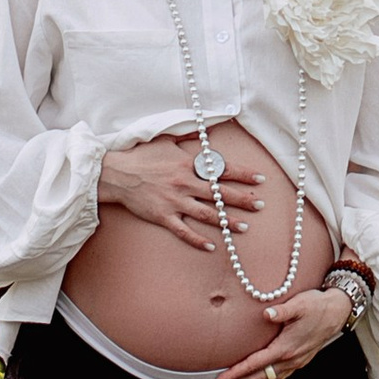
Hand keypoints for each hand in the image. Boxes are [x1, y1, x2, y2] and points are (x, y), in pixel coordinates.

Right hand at [95, 133, 264, 252]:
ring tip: (244, 227)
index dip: (243, 175)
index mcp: (188, 165)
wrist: (117, 174)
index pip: (222, 170)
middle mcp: (185, 184)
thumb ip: (188, 139)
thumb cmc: (141, 156)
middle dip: (243, 199)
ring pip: (207, 214)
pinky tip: (212, 246)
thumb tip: (206, 132)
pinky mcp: (163, 217)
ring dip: (227, 222)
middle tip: (261, 205)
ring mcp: (175, 202)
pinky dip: (198, 240)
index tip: (260, 179)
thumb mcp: (167, 140)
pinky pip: (184, 231)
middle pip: (220, 194)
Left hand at [212, 286, 351, 378]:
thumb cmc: (317, 306)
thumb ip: (282, 310)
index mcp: (286, 347)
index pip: (255, 364)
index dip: (236, 373)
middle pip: (258, 377)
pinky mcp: (299, 361)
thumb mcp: (299, 304)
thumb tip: (267, 313)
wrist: (338, 311)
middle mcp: (290, 359)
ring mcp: (295, 362)